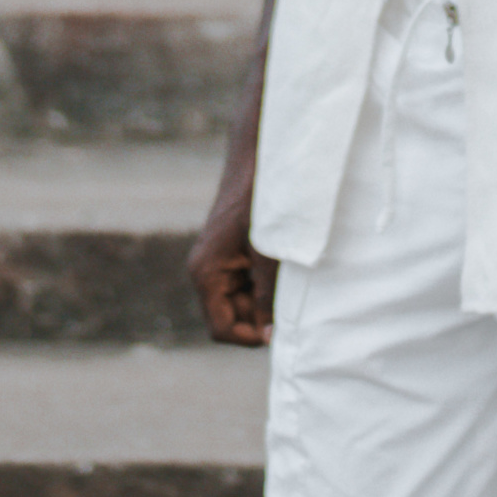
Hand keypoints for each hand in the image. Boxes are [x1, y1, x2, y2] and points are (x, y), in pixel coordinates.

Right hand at [187, 173, 277, 345]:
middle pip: (232, 317)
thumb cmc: (261, 202)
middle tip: (291, 303)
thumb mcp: (268, 254)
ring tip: (288, 281)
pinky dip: (266, 283)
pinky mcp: (232, 255)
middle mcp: (206, 272)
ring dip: (266, 298)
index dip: (250, 336)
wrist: (258, 159)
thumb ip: (268, 295)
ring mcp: (218, 264)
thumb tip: (271, 334)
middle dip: (260, 316)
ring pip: (242, 302)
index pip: (221, 329)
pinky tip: (284, 269)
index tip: (279, 330)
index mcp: (206, 273)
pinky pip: (247, 284)